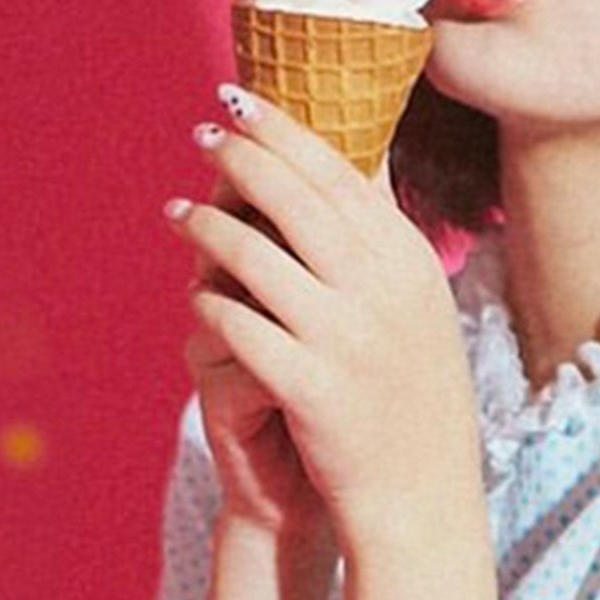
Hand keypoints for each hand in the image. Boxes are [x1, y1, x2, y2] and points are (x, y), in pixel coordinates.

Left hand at [166, 86, 482, 554]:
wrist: (423, 497)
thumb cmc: (412, 396)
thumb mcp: (419, 306)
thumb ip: (384, 239)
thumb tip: (360, 157)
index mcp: (409, 261)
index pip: (342, 171)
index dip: (284, 130)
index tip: (240, 102)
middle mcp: (383, 288)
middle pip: (295, 198)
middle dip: (240, 158)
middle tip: (202, 135)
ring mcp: (347, 337)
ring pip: (255, 255)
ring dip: (206, 226)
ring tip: (176, 211)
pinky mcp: (310, 386)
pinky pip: (237, 325)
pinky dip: (209, 304)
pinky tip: (193, 296)